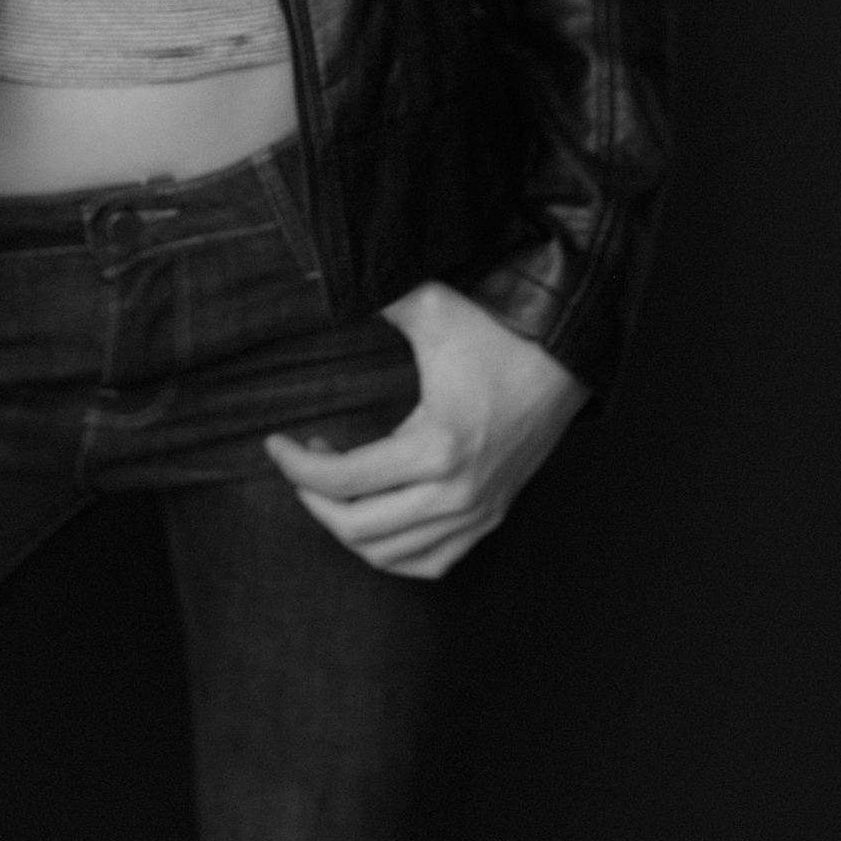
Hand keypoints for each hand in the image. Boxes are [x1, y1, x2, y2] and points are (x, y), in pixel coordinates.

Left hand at [264, 280, 587, 580]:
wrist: (567, 355)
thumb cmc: (496, 329)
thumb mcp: (429, 306)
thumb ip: (373, 293)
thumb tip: (322, 277)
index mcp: (437, 447)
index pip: (344, 481)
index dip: (296, 466)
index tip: (273, 442)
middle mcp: (458, 493)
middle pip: (358, 529)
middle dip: (313, 500)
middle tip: (299, 463)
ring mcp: (477, 512)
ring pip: (391, 555)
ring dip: (348, 526)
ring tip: (332, 482)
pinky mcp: (490, 516)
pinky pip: (429, 563)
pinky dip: (391, 552)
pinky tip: (372, 514)